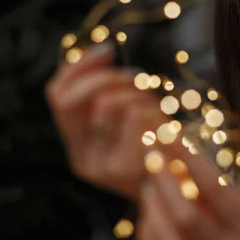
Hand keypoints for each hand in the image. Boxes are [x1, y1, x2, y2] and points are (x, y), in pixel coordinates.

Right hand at [45, 42, 166, 198]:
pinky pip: (134, 115)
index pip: (57, 95)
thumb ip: (107, 93)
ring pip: (109, 102)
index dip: (79, 66)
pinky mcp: (127, 167)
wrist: (181, 190)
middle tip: (135, 77)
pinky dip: (152, 106)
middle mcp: (81, 158)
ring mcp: (101, 167)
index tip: (108, 49)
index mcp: (75, 144)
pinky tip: (164, 118)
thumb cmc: (155, 146)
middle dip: (107, 77)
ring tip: (155, 103)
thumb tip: (103, 51)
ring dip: (137, 93)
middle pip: (75, 98)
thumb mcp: (125, 118)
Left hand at [136, 145, 239, 239]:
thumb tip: (184, 168)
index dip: (190, 160)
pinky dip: (148, 233)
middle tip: (153, 157)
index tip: (173, 137)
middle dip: (164, 183)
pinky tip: (151, 214)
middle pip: (185, 218)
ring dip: (152, 209)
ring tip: (150, 186)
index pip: (215, 191)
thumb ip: (226, 196)